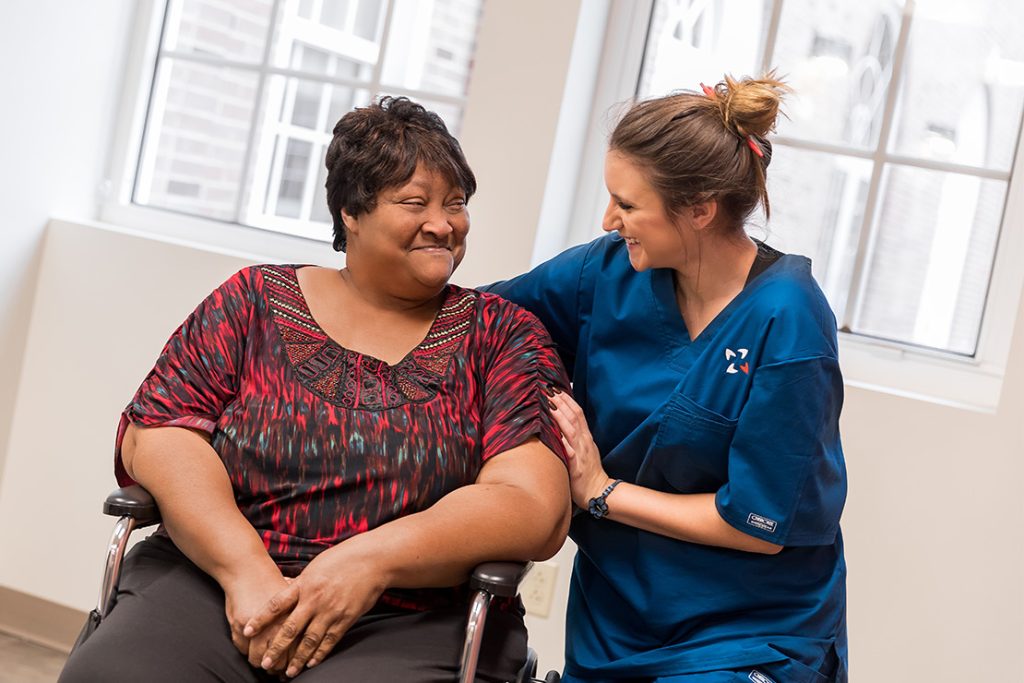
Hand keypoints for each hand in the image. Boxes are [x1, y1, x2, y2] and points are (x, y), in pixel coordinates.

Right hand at [223, 570, 293, 673]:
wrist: (248, 570)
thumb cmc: (271, 584)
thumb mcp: (292, 599)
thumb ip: (298, 617)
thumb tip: (307, 638)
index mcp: (294, 619)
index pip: (296, 651)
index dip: (294, 661)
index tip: (292, 666)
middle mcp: (277, 625)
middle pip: (278, 660)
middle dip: (276, 668)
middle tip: (277, 669)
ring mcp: (257, 628)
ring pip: (258, 659)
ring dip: (259, 662)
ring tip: (262, 661)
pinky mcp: (240, 627)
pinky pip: (242, 650)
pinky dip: (245, 652)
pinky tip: (249, 649)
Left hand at [243, 541, 387, 677]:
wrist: (373, 560)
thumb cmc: (344, 558)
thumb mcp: (316, 566)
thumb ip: (301, 581)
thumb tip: (285, 586)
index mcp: (305, 584)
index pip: (276, 605)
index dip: (260, 619)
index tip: (247, 631)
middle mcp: (315, 600)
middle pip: (291, 629)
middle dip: (276, 648)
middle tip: (265, 662)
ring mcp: (331, 611)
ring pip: (310, 640)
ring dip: (298, 658)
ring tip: (288, 671)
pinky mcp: (346, 618)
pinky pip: (330, 640)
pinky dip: (320, 653)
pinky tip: (312, 663)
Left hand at [548, 389, 613, 509]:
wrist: (598, 490)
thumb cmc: (588, 471)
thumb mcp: (584, 449)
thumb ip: (576, 436)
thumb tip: (563, 423)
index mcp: (586, 437)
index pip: (578, 413)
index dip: (568, 400)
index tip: (557, 389)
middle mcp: (584, 442)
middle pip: (574, 418)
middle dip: (562, 403)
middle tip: (550, 390)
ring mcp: (580, 453)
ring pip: (571, 430)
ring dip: (560, 416)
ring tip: (550, 405)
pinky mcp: (576, 467)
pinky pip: (568, 452)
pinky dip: (562, 441)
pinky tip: (554, 433)